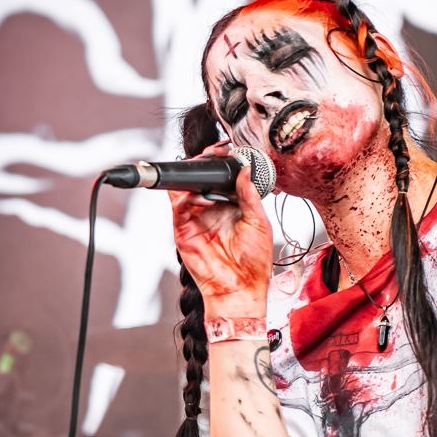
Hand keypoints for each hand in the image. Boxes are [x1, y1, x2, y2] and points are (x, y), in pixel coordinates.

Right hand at [167, 142, 273, 313]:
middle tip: (214, 153)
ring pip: (185, 187)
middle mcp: (210, 209)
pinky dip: (186, 197)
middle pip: (199, 177)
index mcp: (230, 206)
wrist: (241, 288)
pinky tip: (202, 198)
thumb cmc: (254, 262)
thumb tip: (245, 168)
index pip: (220, 176)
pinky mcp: (182, 229)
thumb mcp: (258, 222)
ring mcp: (195, 218)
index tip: (228, 148)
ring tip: (207, 175)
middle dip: (204, 163)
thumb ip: (249, 194)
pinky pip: (178, 206)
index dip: (221, 161)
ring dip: (194, 177)